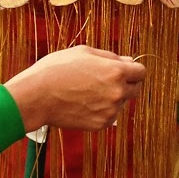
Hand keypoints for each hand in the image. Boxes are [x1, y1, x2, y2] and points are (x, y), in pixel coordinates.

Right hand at [5, 46, 145, 131]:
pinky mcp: (100, 125)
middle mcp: (117, 93)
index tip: (124, 70)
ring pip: (120, 104)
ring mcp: (110, 111)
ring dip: (111, 98)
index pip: (141, 72)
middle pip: (136, 89)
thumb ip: (110, 57)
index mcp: (116, 71)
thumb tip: (128, 61)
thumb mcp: (84, 52)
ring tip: (86, 92)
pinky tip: (82, 103)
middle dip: (126, 84)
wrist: (37, 96)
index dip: (133, 70)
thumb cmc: (57, 69)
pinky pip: (108, 116)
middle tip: (104, 81)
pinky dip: (100, 110)